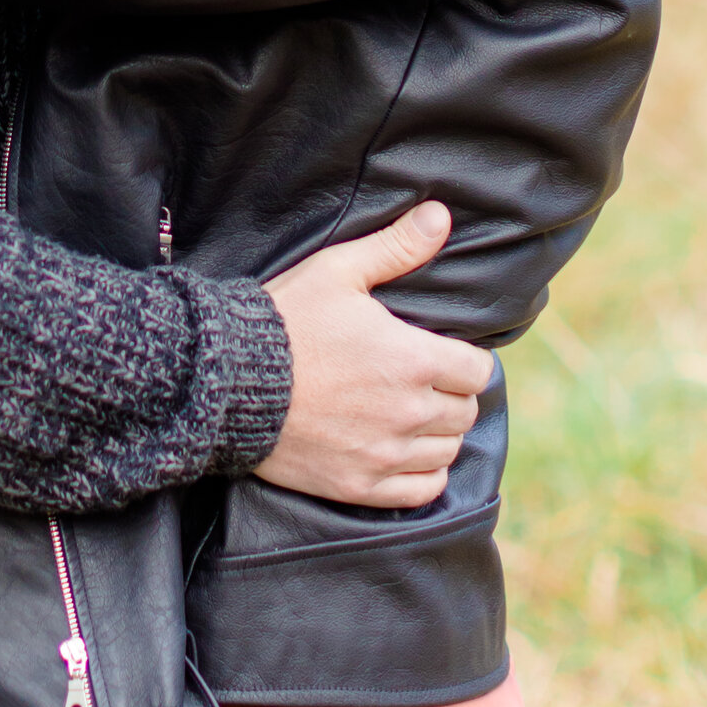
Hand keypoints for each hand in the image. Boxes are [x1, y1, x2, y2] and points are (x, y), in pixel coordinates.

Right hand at [256, 203, 495, 509]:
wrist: (229, 382)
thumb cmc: (285, 320)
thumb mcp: (338, 270)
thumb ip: (396, 247)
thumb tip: (441, 216)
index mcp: (412, 359)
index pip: (477, 371)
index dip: (465, 359)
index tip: (445, 354)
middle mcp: (408, 411)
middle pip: (466, 412)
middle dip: (453, 394)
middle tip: (426, 382)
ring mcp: (385, 453)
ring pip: (447, 451)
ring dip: (439, 433)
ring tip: (414, 415)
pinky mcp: (361, 485)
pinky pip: (423, 490)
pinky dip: (424, 474)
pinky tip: (407, 453)